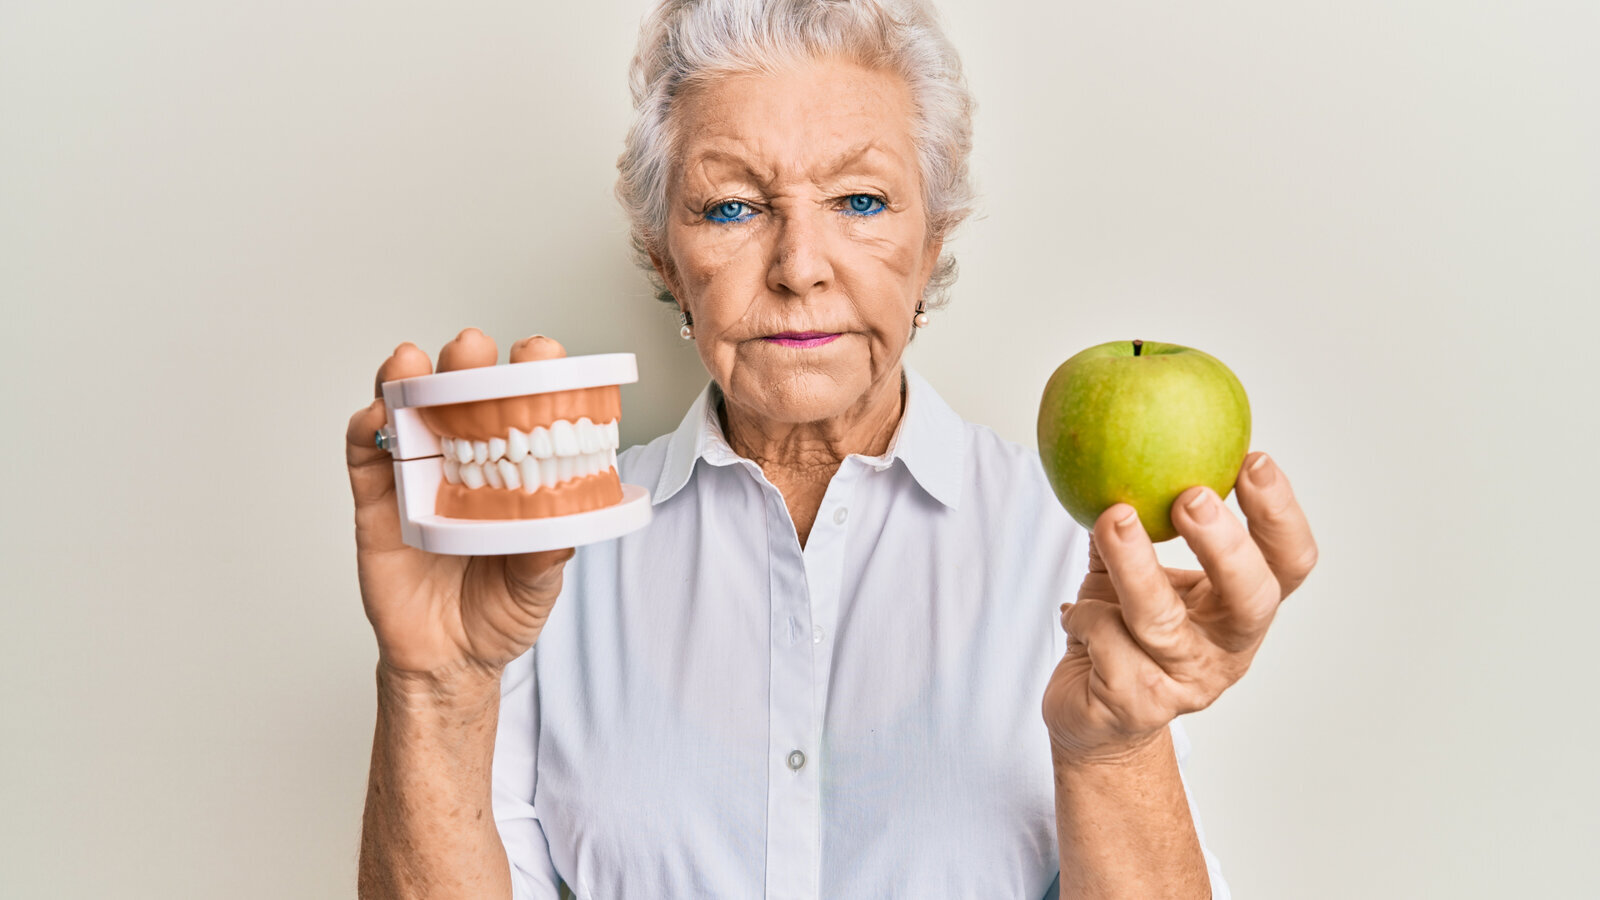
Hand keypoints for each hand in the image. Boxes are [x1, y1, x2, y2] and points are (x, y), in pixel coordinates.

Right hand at [345, 328, 574, 680]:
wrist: (448, 661)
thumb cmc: (499, 612)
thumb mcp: (537, 586)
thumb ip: (545, 555)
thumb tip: (562, 524)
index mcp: (512, 469)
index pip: (522, 407)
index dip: (530, 374)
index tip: (541, 356)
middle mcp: (463, 461)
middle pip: (460, 394)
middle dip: (465, 362)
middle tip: (472, 349)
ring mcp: (415, 476)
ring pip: (404, 410)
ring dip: (404, 378)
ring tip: (410, 363)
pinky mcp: (375, 502)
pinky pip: (364, 456)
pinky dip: (365, 429)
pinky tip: (375, 416)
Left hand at [1041, 451, 1317, 764]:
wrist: (1091, 720)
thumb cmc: (1119, 634)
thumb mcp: (1132, 571)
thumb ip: (1136, 520)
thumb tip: (1124, 440)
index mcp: (1240, 611)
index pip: (1290, 565)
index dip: (1281, 515)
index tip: (1253, 459)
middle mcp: (1226, 650)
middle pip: (1251, 598)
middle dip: (1226, 545)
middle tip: (1191, 496)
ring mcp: (1184, 684)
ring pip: (1162, 620)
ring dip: (1134, 564)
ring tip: (1112, 518)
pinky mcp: (1136, 705)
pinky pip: (1107, 643)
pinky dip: (1085, 615)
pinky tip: (1073, 612)